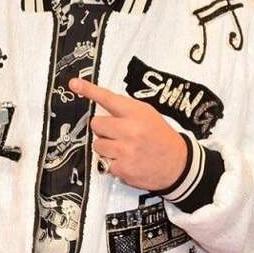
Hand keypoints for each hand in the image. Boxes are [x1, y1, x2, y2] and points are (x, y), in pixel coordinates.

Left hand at [68, 78, 186, 190]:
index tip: (74, 84)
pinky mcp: (122, 169)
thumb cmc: (160, 137)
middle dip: (104, 128)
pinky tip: (127, 161)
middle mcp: (129, 130)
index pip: (108, 98)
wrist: (178, 164)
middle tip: (118, 133)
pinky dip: (113, 163)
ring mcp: (125, 151)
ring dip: (106, 146)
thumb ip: (125, 109)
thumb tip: (101, 105)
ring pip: (97, 144)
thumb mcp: (147, 114)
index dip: (89, 90)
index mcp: (136, 113)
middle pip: (96, 124)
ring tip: (124, 148)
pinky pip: (104, 163)